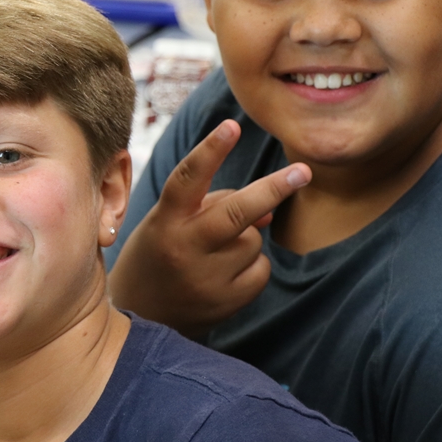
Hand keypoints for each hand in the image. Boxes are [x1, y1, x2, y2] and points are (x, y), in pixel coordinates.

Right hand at [108, 120, 310, 338]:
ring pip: (252, 240)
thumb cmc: (156, 255)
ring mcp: (205, 279)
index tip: (232, 126)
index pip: (187, 179)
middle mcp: (184, 248)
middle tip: (303, 171)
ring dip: (247, 237)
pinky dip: (252, 266)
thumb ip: (213, 205)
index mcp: (165, 221)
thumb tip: (271, 208)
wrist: (138, 316)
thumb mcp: (169, 222)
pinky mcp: (224, 303)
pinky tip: (226, 274)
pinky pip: (260, 269)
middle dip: (273, 188)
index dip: (210, 151)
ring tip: (216, 252)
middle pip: (236, 212)